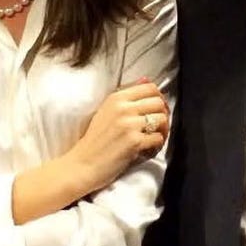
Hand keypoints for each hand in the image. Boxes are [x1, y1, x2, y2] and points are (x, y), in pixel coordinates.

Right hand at [64, 78, 169, 194]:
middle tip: (158, 126)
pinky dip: (157, 145)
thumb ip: (126, 98)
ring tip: (154, 139)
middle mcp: (123, 108)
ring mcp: (129, 124)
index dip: (159, 98)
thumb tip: (145, 80)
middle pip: (159, 103)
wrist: (82, 165)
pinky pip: (158, 138)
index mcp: (116, 98)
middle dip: (163, 115)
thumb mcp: (105, 112)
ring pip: (162, 119)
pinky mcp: (135, 141)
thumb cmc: (94, 142)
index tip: (157, 108)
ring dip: (163, 130)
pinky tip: (148, 149)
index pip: (149, 88)